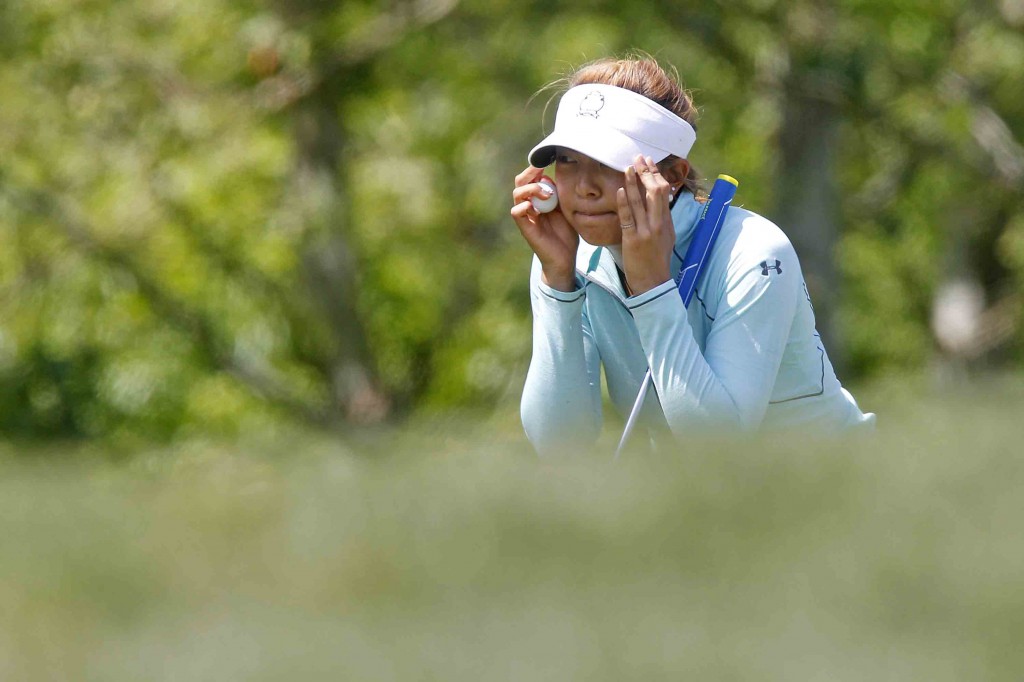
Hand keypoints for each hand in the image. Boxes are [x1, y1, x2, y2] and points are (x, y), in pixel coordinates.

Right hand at [511, 166, 578, 290]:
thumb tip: (551, 176)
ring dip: (531, 188)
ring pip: (518, 193)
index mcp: (538, 198)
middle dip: (530, 172)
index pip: (531, 177)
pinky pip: (516, 211)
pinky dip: (524, 206)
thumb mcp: (566, 208)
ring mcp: (526, 216)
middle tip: (542, 168)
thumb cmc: (566, 233)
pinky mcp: (525, 228)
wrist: (565, 257)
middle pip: (520, 181)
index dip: (536, 168)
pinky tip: (536, 208)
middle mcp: (529, 205)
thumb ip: (559, 193)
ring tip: (546, 193)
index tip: (548, 159)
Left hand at [617, 155, 676, 294]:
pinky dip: (625, 203)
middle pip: (656, 192)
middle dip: (647, 172)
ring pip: (642, 202)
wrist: (653, 283)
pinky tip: (621, 190)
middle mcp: (660, 224)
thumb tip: (658, 203)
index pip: (663, 192)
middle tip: (639, 157)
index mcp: (667, 222)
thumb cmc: (656, 261)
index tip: (648, 162)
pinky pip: (629, 218)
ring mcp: (647, 232)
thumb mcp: (664, 237)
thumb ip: (661, 220)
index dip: (655, 175)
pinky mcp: (634, 241)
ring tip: (628, 167)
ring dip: (635, 182)